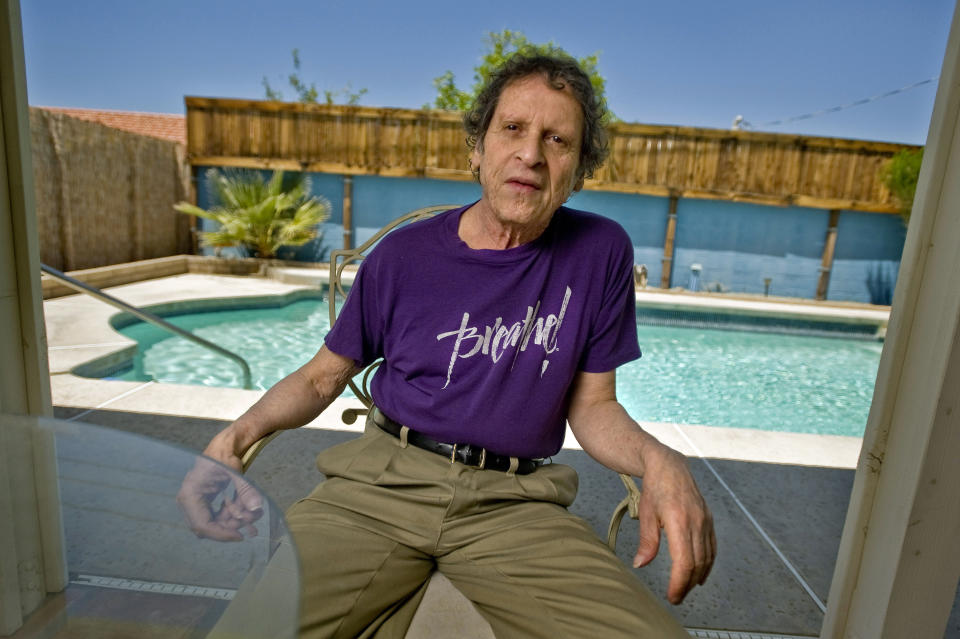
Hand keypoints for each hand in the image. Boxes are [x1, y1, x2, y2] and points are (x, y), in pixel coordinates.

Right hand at [176, 447, 262, 541]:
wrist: (223, 444)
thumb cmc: (224, 454)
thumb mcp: (235, 471)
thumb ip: (245, 490)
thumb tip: (256, 508)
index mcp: (189, 494)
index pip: (201, 525)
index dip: (221, 534)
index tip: (240, 536)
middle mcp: (189, 500)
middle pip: (208, 526)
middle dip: (231, 526)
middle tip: (252, 523)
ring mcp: (196, 502)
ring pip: (215, 522)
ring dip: (235, 520)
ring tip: (256, 513)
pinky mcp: (205, 502)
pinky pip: (218, 515)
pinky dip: (233, 514)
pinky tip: (249, 509)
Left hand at [632, 442, 715, 603]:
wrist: (669, 465)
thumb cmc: (654, 488)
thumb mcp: (646, 513)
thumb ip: (647, 541)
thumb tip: (640, 565)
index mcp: (680, 521)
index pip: (684, 561)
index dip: (679, 583)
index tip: (672, 596)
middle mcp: (697, 522)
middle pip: (697, 563)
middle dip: (687, 585)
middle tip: (675, 598)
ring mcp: (705, 521)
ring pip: (707, 558)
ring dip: (697, 577)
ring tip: (684, 589)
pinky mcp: (708, 520)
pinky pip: (712, 548)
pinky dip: (707, 564)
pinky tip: (700, 575)